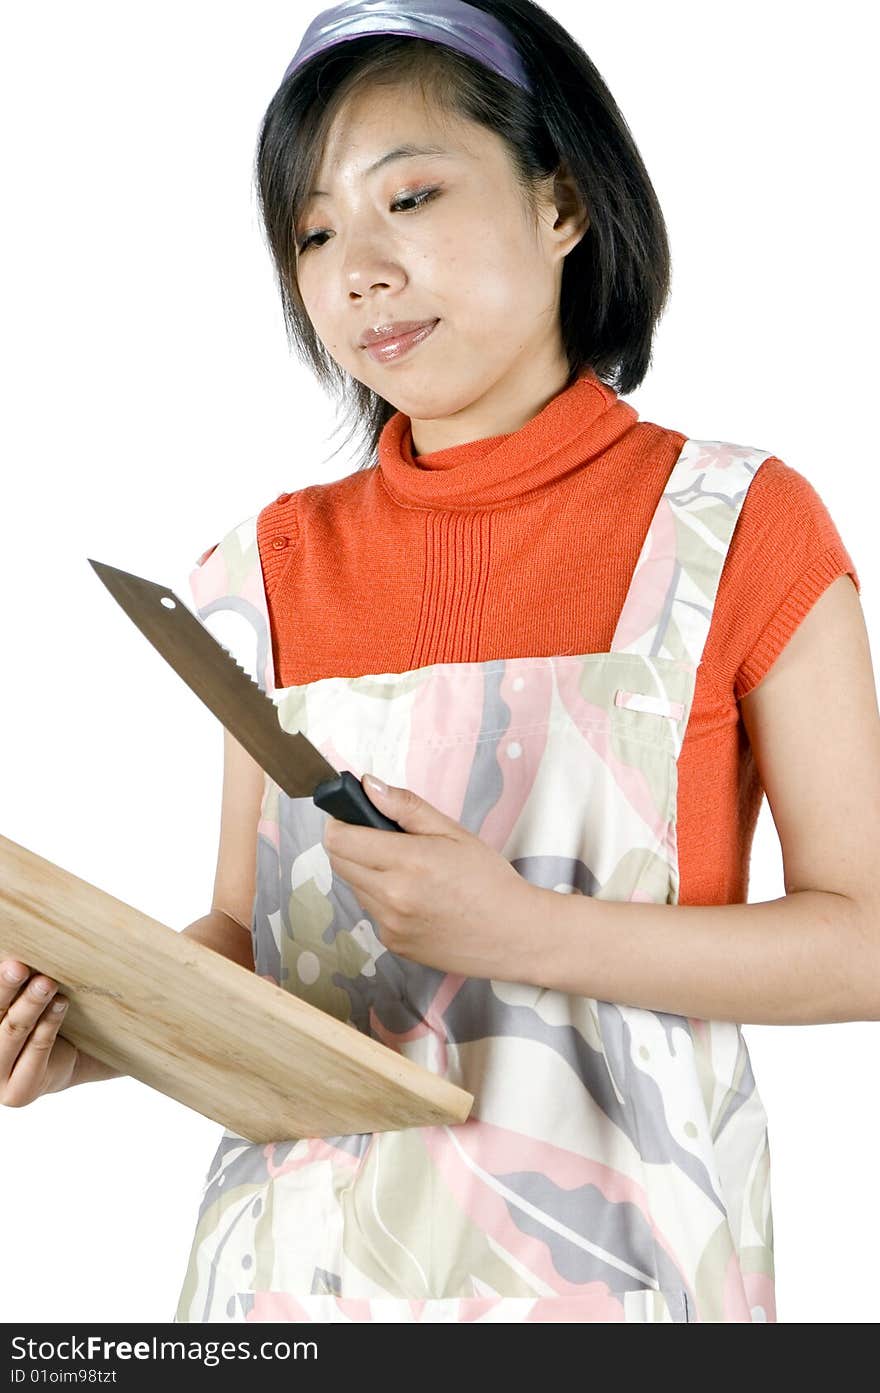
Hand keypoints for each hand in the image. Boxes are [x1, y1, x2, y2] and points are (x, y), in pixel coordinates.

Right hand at [0, 960, 77, 1105]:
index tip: (11, 962)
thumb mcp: (17, 1003)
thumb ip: (13, 988)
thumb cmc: (35, 1019)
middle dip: (5, 988)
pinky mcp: (18, 1094)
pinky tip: (60, 1002)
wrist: (67, 1058)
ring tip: (46, 982)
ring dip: (31, 1004)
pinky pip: (37, 1048)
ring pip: (14, 1032)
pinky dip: (50, 1022)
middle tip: (19, 967)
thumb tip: (16, 959)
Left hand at [322, 776, 539, 980]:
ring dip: (368, 873)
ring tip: (407, 870)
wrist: (514, 934)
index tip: (353, 816)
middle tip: (382, 839)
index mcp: (408, 862)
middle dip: (351, 844)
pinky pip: (372, 912)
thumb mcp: (453, 832)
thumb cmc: (490, 881)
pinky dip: (383, 899)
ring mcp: (390, 925)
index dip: (340, 821)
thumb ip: (406, 807)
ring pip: (354, 887)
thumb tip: (369, 786)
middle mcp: (392, 897)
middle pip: (338, 862)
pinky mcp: (393, 943)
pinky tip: (416, 897)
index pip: (339, 839)